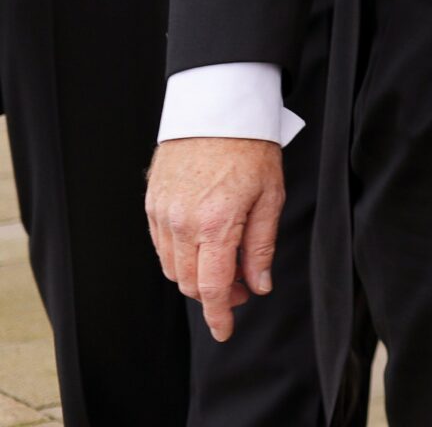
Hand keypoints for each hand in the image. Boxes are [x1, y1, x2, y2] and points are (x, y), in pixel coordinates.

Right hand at [146, 137, 284, 340]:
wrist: (217, 109)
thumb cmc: (251, 148)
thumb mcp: (271, 196)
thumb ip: (261, 246)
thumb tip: (260, 285)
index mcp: (215, 224)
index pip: (213, 287)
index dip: (220, 315)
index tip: (225, 332)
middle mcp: (182, 224)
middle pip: (190, 283)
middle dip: (215, 295)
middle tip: (244, 289)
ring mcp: (162, 214)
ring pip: (172, 268)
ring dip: (196, 277)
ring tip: (226, 266)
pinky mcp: (152, 204)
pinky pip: (161, 246)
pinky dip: (180, 257)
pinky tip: (203, 247)